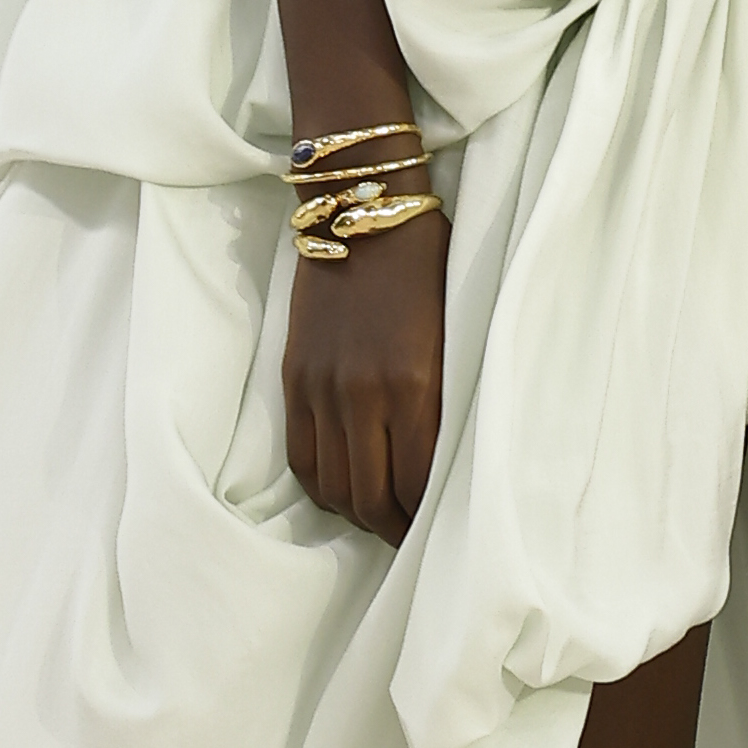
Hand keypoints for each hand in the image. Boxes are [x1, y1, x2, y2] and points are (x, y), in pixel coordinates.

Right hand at [281, 206, 443, 541]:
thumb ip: (444, 401)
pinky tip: (342, 489)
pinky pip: (301, 457)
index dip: (427, 519)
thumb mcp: (454, 336)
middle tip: (409, 537)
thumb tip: (442, 462)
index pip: (418, 484)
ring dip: (356, 512)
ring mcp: (321, 389)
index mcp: (414, 387)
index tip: (440, 531)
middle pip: (371, 497)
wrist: (361, 210)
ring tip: (377, 517)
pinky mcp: (294, 378)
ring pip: (332, 485)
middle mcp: (363, 395)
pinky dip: (321, 485)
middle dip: (392, 528)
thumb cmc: (426, 266)